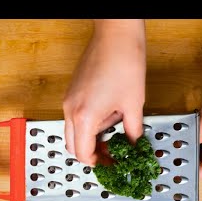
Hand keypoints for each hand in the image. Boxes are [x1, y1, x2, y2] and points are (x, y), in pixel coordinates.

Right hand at [63, 19, 146, 165]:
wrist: (115, 37)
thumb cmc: (124, 65)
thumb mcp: (134, 104)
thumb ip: (132, 131)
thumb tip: (133, 144)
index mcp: (84, 118)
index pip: (83, 153)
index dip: (97, 162)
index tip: (110, 163)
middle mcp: (70, 111)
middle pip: (72, 146)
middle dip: (89, 152)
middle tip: (109, 153)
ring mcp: (67, 101)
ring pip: (71, 132)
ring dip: (87, 138)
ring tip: (111, 131)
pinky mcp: (70, 93)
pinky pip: (72, 117)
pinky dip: (85, 124)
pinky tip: (105, 115)